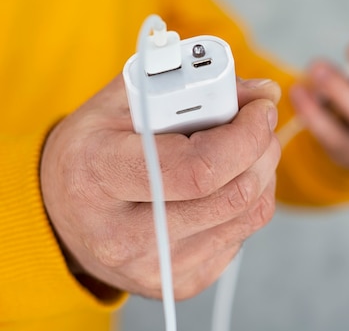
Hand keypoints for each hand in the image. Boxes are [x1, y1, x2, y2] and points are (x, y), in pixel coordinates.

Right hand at [40, 75, 280, 299]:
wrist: (63, 212)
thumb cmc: (95, 148)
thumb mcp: (124, 101)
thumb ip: (191, 87)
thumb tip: (263, 92)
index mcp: (99, 175)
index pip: (198, 169)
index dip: (246, 136)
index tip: (260, 108)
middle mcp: (122, 236)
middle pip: (233, 196)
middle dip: (262, 149)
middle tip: (259, 121)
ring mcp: (154, 268)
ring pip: (248, 217)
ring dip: (262, 173)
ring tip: (244, 149)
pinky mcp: (179, 283)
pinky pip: (241, 237)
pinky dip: (247, 203)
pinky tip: (224, 184)